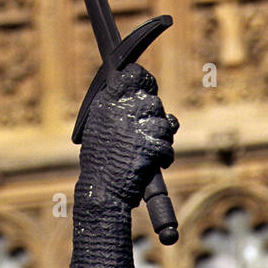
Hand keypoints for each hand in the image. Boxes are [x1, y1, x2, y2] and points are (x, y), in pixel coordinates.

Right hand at [78, 62, 177, 207]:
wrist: (101, 192)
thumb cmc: (100, 162)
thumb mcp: (100, 127)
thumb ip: (118, 108)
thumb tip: (144, 93)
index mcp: (106, 103)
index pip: (132, 75)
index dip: (145, 80)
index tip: (148, 86)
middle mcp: (120, 111)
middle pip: (153, 102)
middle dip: (155, 118)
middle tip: (147, 133)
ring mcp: (134, 129)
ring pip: (164, 124)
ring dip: (161, 138)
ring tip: (150, 150)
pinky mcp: (147, 147)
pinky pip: (167, 144)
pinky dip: (165, 155)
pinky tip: (156, 162)